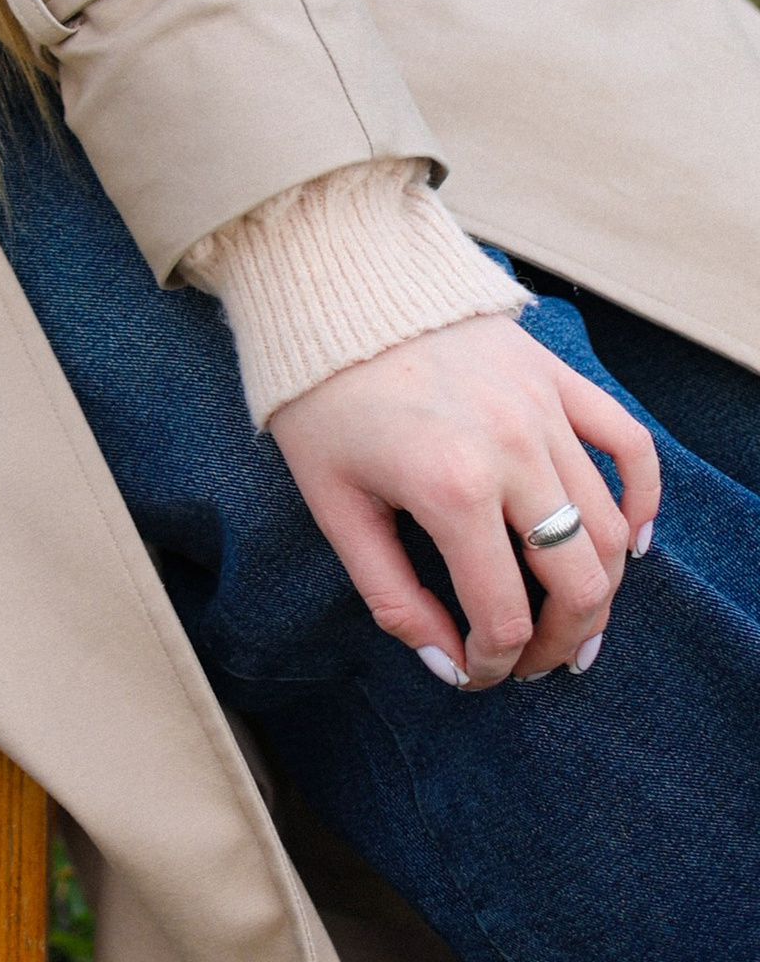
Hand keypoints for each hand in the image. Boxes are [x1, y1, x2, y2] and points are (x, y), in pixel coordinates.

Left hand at [270, 311, 658, 687]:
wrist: (331, 288)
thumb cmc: (321, 399)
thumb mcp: (333, 505)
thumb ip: (391, 596)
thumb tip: (447, 665)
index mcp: (450, 488)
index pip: (502, 615)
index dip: (494, 664)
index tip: (476, 674)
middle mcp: (511, 450)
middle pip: (579, 583)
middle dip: (562, 643)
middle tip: (535, 663)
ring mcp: (541, 409)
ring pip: (609, 528)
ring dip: (601, 590)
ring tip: (574, 621)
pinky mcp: (554, 375)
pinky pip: (628, 444)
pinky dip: (641, 499)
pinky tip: (629, 541)